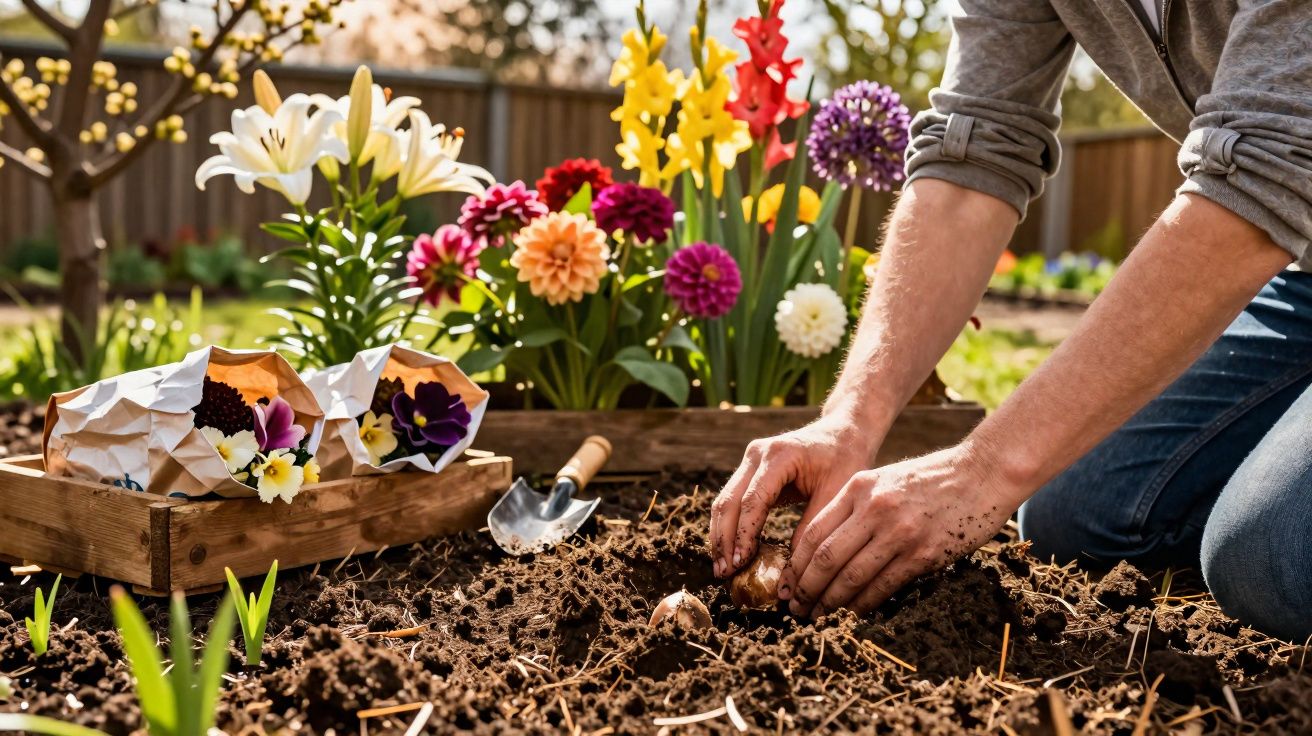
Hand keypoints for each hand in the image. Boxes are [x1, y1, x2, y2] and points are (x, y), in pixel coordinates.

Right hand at [710, 414, 877, 578]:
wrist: (844, 431)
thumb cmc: (846, 460)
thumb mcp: (836, 495)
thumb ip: (811, 530)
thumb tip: (790, 574)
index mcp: (779, 455)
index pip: (752, 500)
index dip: (744, 535)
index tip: (741, 564)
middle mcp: (757, 454)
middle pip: (729, 501)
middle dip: (724, 540)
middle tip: (724, 574)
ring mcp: (750, 459)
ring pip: (724, 501)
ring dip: (720, 536)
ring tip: (722, 569)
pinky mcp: (750, 469)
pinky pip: (732, 500)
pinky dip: (729, 527)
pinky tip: (730, 552)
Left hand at [780, 443, 1020, 617]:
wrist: (983, 473)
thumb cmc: (930, 480)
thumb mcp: (884, 480)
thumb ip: (854, 507)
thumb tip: (822, 549)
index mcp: (859, 487)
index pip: (813, 531)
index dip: (795, 564)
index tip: (788, 583)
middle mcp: (875, 508)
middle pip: (824, 557)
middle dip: (806, 588)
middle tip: (795, 607)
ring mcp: (899, 532)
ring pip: (850, 576)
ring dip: (830, 602)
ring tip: (817, 616)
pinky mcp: (924, 553)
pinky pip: (882, 586)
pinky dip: (862, 604)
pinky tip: (852, 613)